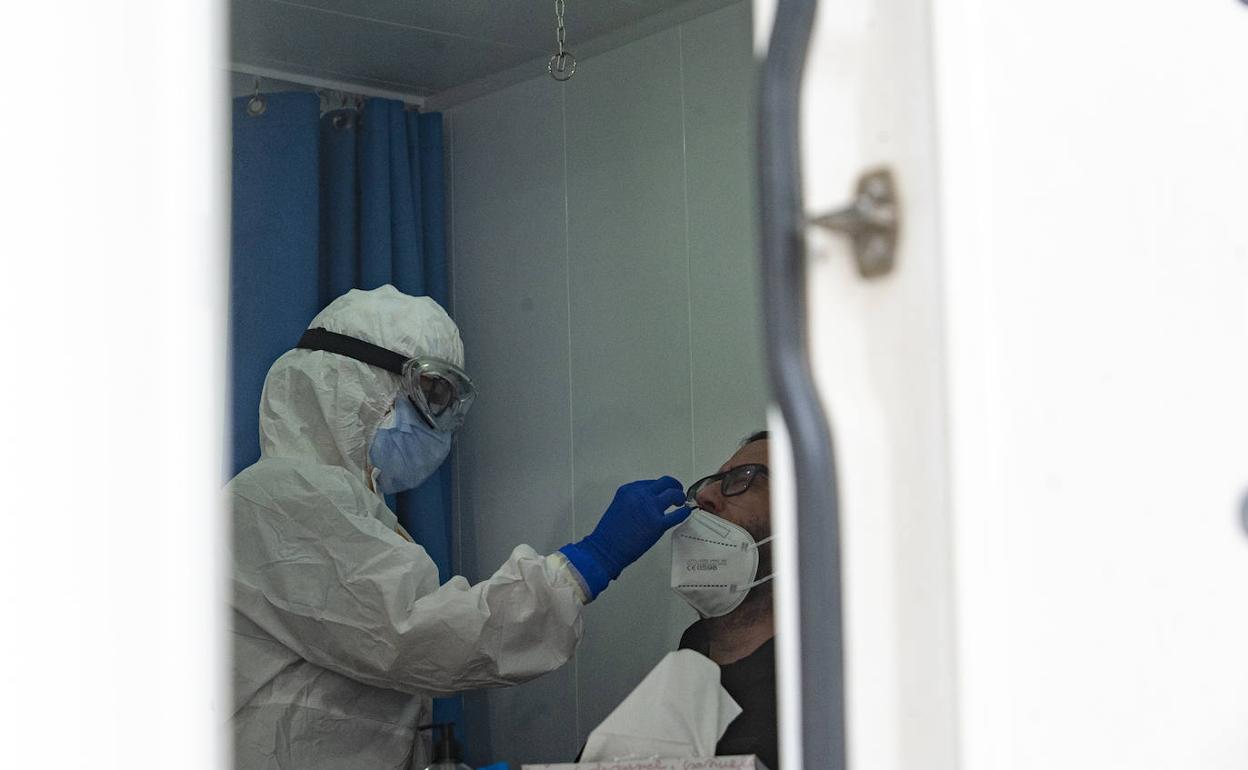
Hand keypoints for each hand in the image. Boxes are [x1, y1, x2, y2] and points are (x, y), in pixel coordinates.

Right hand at [559, 477, 692, 599]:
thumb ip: (634, 501)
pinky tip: (684, 512)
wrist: (605, 550)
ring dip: (679, 497)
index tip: (664, 491)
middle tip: (677, 492)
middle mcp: (640, 495)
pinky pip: (678, 514)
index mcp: (628, 490)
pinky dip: (684, 512)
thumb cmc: (609, 534)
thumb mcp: (619, 507)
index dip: (660, 488)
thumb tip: (650, 502)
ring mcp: (650, 508)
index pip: (651, 483)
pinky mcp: (658, 524)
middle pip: (665, 482)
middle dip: (674, 485)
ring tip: (680, 502)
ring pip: (674, 494)